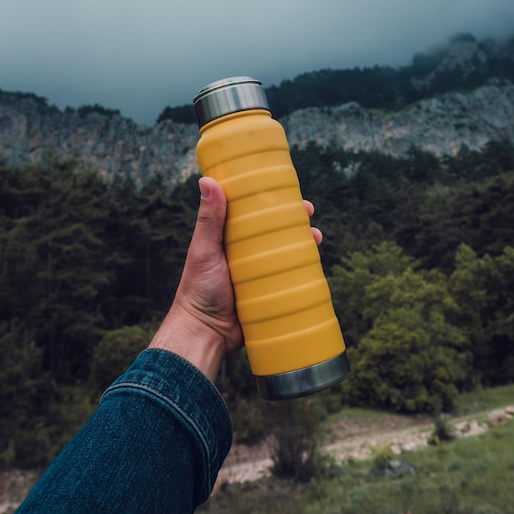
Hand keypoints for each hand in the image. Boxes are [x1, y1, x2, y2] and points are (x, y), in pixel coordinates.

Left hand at [150, 177, 321, 379]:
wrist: (206, 333)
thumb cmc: (198, 290)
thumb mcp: (205, 250)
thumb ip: (209, 219)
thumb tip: (207, 180)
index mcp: (230, 239)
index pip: (252, 214)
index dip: (270, 201)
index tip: (286, 190)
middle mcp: (246, 254)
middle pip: (274, 231)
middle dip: (293, 220)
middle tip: (308, 211)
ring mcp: (259, 273)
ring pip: (285, 253)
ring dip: (303, 243)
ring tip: (316, 236)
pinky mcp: (269, 292)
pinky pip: (289, 278)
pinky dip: (303, 270)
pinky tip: (316, 264)